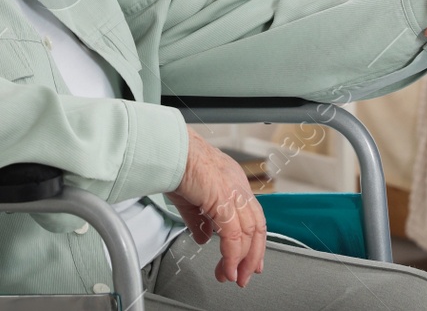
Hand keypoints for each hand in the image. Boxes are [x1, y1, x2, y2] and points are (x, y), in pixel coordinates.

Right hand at [166, 127, 265, 285]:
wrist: (169, 150)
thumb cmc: (175, 163)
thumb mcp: (190, 199)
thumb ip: (200, 221)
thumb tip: (204, 238)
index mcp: (233, 182)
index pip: (252, 216)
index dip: (253, 240)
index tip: (249, 259)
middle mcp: (238, 186)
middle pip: (257, 226)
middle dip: (253, 255)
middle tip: (244, 275)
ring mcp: (234, 192)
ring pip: (250, 233)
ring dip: (243, 260)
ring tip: (233, 276)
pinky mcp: (224, 201)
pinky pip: (234, 236)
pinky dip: (232, 256)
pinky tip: (226, 268)